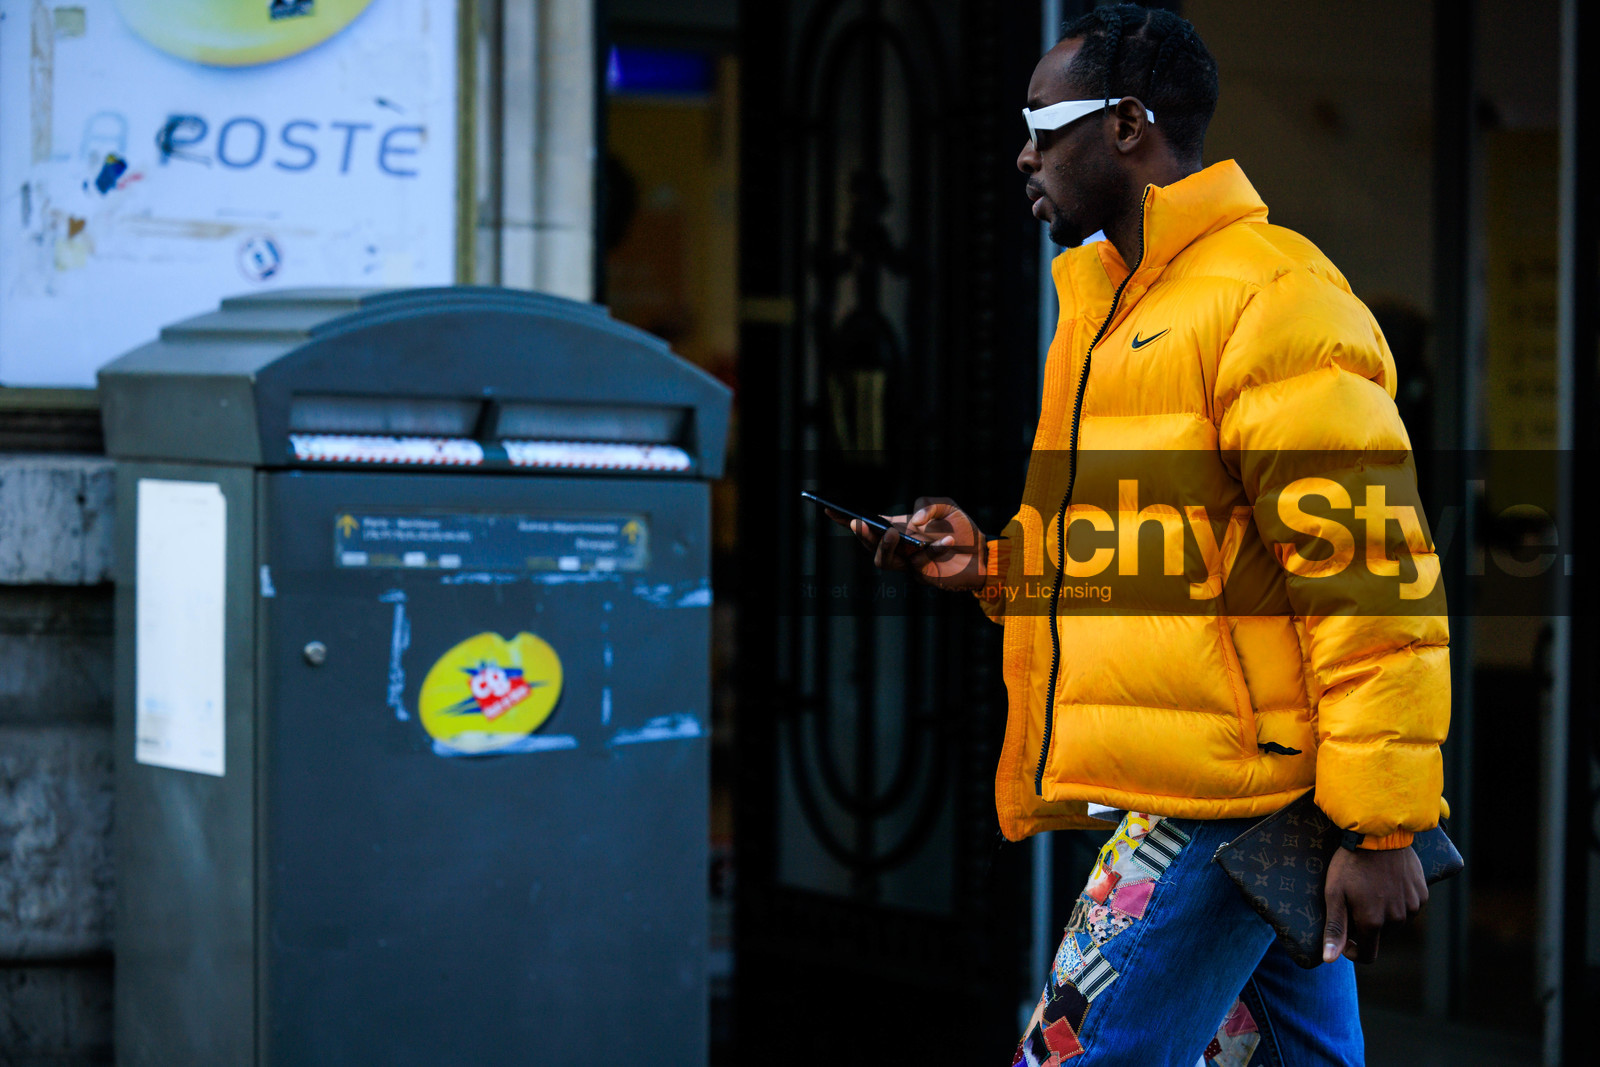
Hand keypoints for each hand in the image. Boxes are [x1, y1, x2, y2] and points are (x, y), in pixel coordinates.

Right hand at [824, 496, 987, 592]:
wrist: (984, 554)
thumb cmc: (963, 528)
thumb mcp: (947, 506)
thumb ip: (930, 504)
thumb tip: (914, 522)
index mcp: (899, 528)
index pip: (869, 525)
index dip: (845, 519)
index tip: (827, 509)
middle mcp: (900, 546)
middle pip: (870, 545)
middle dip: (862, 534)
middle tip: (859, 523)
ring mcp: (908, 563)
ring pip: (884, 561)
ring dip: (884, 546)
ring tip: (893, 533)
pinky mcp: (923, 574)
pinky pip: (919, 563)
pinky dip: (934, 549)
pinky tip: (948, 540)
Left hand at [1321, 845, 1427, 963]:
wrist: (1379, 834)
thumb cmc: (1351, 864)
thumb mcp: (1334, 894)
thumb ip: (1335, 929)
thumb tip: (1330, 959)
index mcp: (1374, 923)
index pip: (1367, 955)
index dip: (1353, 950)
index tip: (1345, 937)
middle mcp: (1397, 920)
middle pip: (1381, 937)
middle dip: (1366, 928)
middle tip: (1353, 903)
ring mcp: (1412, 907)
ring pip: (1396, 923)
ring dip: (1383, 915)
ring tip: (1369, 890)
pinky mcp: (1422, 894)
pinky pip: (1409, 907)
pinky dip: (1398, 902)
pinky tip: (1386, 884)